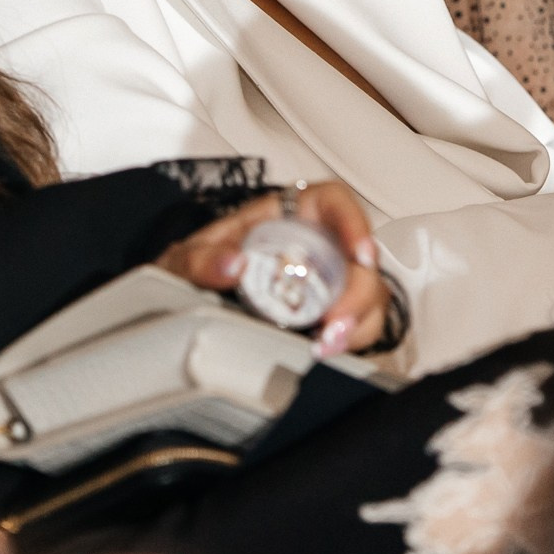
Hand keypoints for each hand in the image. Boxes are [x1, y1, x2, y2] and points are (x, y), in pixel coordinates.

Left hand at [156, 181, 391, 355]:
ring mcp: (327, 281)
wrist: (185, 303)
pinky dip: (349, 340)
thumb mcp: (188, 258)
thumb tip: (232, 265)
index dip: (354, 222)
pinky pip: (356, 324)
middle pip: (359, 258)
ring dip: (358, 321)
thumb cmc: (199, 269)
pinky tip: (325, 351)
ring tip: (328, 344)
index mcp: (290, 214)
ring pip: (368, 293)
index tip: (359, 253)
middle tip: (334, 321)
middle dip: (357, 292)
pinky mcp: (327, 315)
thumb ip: (202, 258)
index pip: (333, 202)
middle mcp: (317, 244)